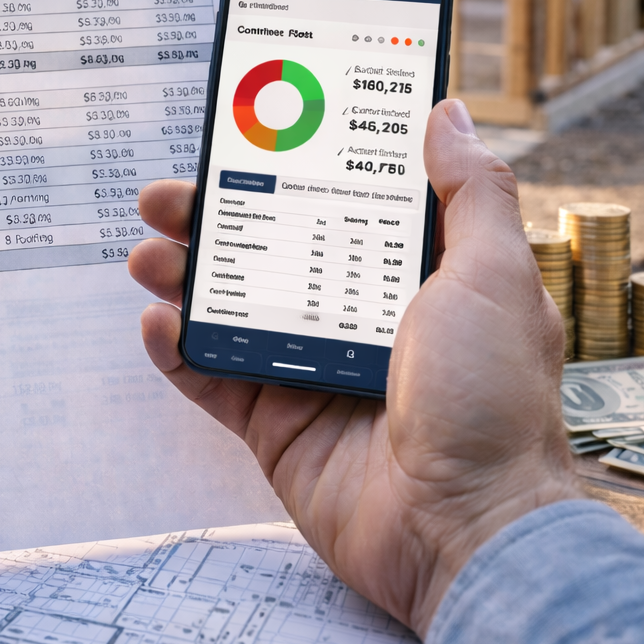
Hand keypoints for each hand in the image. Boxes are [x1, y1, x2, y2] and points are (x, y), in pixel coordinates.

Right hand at [128, 99, 582, 634]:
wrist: (464, 531)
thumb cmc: (494, 404)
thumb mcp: (494, 278)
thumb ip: (471, 194)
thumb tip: (448, 113)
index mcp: (413, 279)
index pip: (340, 206)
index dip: (293, 169)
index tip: (251, 133)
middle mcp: (358, 319)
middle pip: (269, 250)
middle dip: (215, 219)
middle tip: (169, 196)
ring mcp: (310, 372)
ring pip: (228, 310)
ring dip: (182, 278)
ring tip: (149, 255)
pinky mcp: (275, 426)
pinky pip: (211, 379)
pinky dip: (177, 350)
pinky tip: (158, 323)